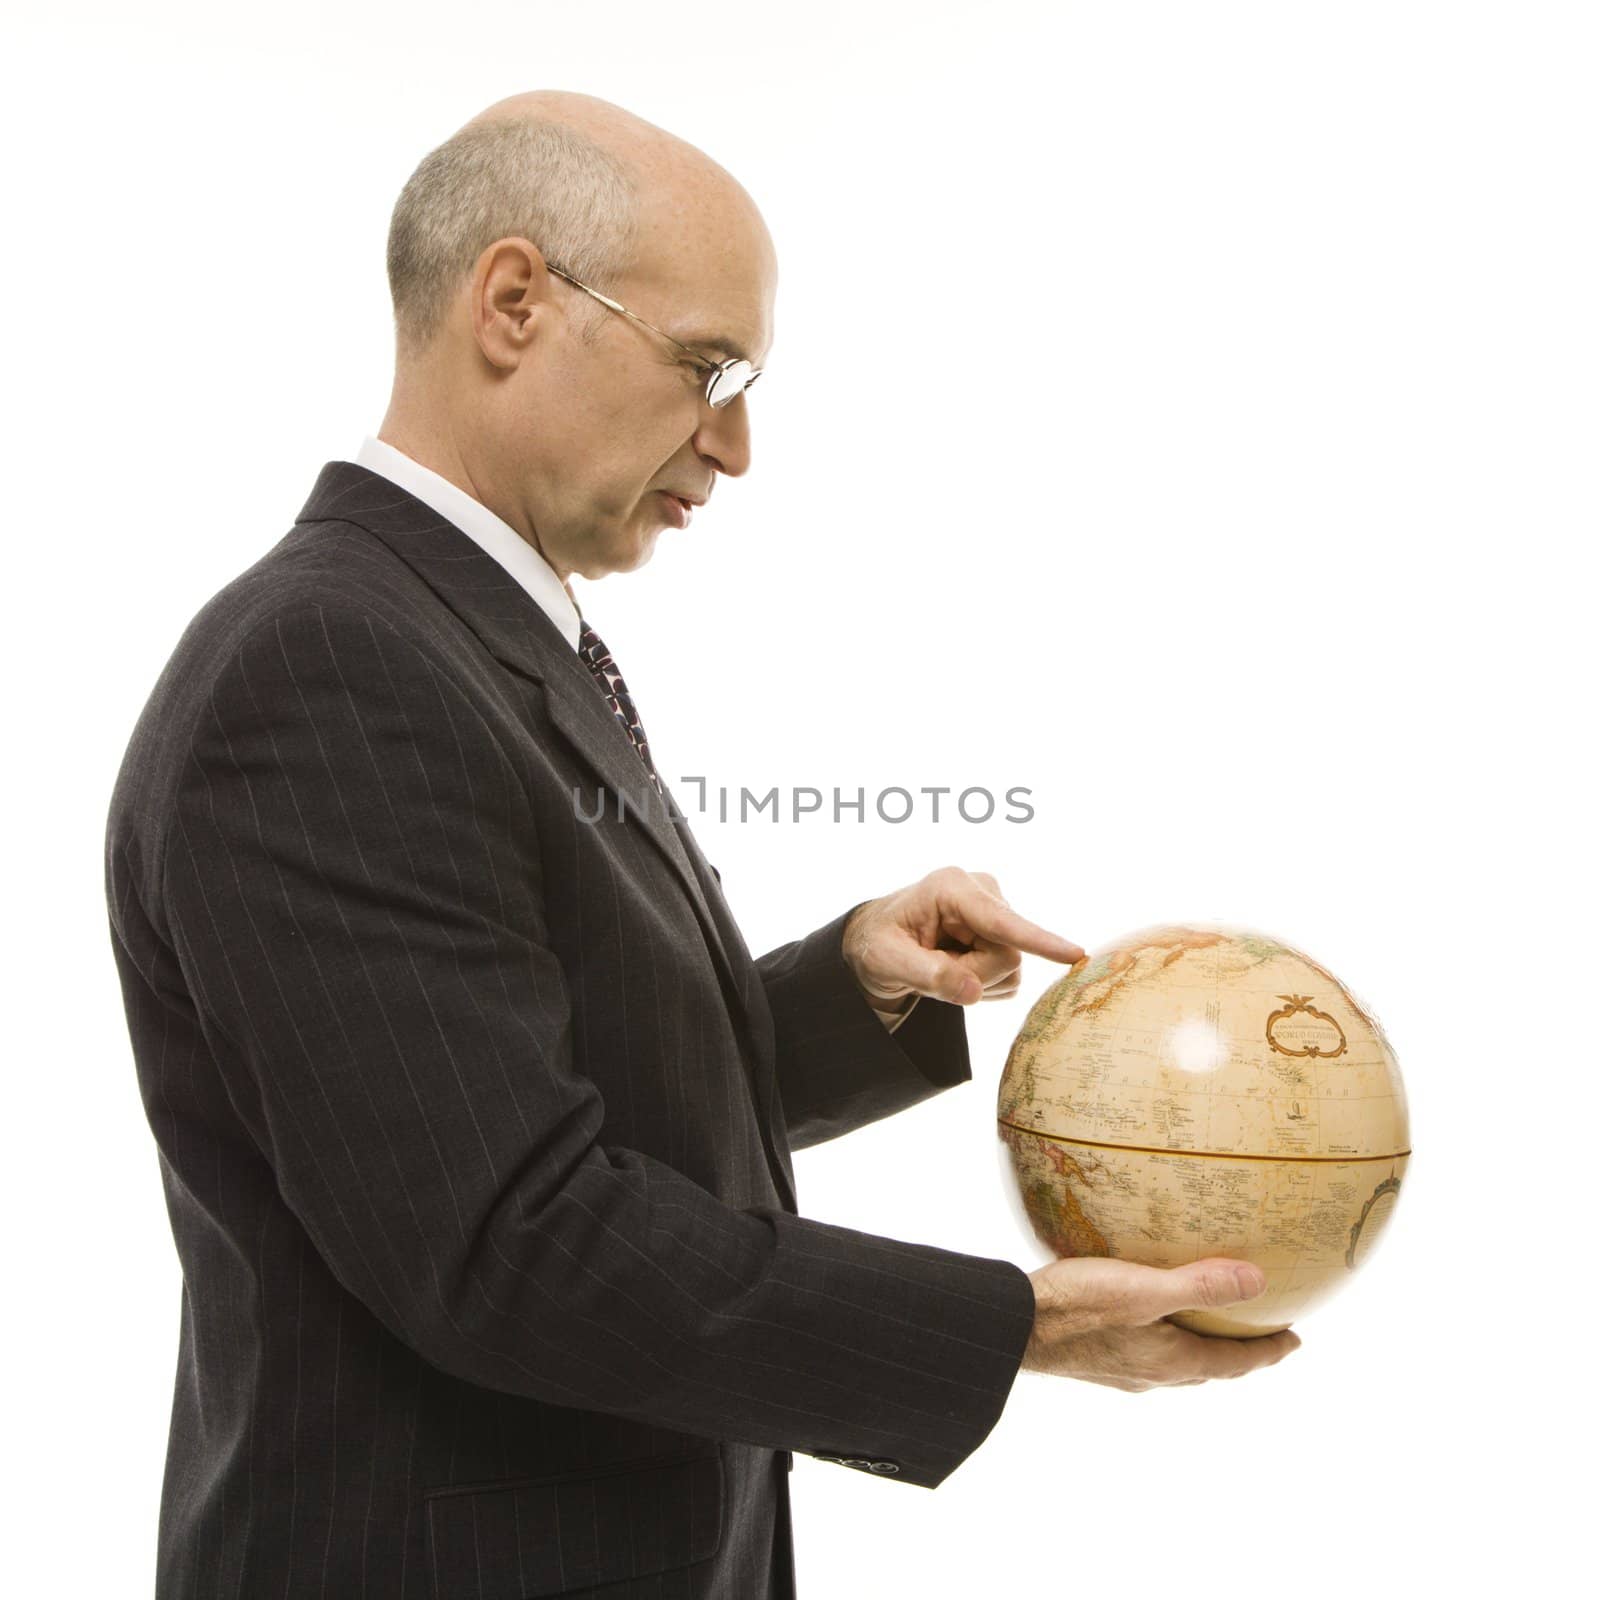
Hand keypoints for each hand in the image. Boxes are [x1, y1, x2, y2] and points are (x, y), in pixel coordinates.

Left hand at [841, 866, 1084, 1009]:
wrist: (880, 944)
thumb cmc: (878, 946)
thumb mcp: (888, 963)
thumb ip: (928, 976)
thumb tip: (972, 990)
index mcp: (951, 887)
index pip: (1001, 921)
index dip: (1039, 940)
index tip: (1075, 954)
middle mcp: (982, 892)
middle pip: (1008, 954)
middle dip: (973, 976)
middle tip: (932, 971)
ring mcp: (996, 911)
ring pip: (1011, 968)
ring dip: (976, 980)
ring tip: (941, 966)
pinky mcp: (1003, 932)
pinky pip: (1010, 975)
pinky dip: (982, 983)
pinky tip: (957, 968)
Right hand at [1020, 1256, 1301, 1389]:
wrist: (1016, 1327)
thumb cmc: (1078, 1307)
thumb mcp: (1143, 1289)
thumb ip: (1199, 1284)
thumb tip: (1259, 1283)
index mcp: (1172, 1362)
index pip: (1236, 1363)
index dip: (1269, 1351)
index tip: (1296, 1340)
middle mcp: (1152, 1374)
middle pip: (1209, 1367)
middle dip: (1237, 1351)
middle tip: (1260, 1330)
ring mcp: (1123, 1370)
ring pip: (1176, 1362)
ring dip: (1200, 1345)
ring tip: (1208, 1321)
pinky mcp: (1097, 1358)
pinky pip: (1146, 1350)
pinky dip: (1165, 1335)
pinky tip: (1144, 1312)